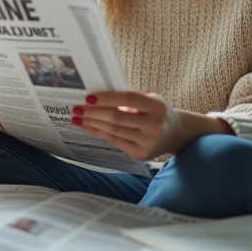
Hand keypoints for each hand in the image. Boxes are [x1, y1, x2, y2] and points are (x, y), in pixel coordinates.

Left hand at [72, 91, 230, 160]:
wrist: (175, 133)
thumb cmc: (156, 111)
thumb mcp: (149, 99)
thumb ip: (128, 98)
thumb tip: (97, 96)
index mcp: (157, 106)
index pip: (128, 99)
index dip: (107, 98)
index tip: (88, 96)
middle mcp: (154, 125)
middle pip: (117, 118)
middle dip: (94, 112)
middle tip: (76, 108)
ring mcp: (148, 142)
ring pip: (113, 131)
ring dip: (92, 124)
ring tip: (77, 118)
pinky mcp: (141, 154)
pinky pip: (115, 142)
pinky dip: (99, 133)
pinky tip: (88, 127)